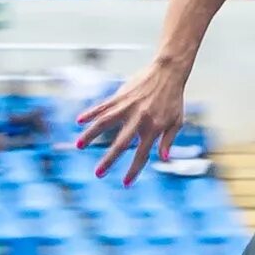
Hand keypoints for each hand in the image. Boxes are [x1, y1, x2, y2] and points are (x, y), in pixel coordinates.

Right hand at [75, 55, 188, 186]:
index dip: (134, 170)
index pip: (142, 154)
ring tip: (78, 145)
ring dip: (91, 135)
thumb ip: (168, 140)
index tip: (125, 183)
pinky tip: (79, 121)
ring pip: (105, 123)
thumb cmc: (174, 99)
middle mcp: (139, 119)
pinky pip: (102, 106)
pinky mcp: (120, 96)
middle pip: (121, 144)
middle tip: (97, 174)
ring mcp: (127, 107)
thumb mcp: (177, 121)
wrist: (168, 72)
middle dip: (109, 160)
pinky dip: (90, 113)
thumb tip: (163, 159)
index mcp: (154, 128)